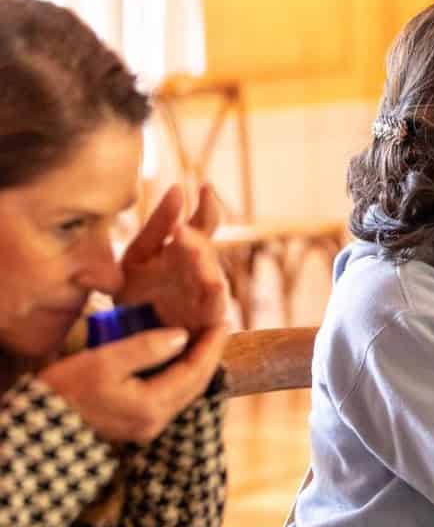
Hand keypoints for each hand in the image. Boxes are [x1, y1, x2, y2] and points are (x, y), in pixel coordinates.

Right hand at [40, 326, 226, 443]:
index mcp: (152, 406)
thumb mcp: (104, 360)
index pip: (195, 372)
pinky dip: (181, 375)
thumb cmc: (67, 388)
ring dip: (197, 365)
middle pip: (197, 385)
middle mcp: (157, 421)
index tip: (222, 319)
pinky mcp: (139, 423)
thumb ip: (145, 347)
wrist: (43, 425)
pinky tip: (180, 357)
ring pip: (186, 392)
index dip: (211, 345)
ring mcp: (149, 426)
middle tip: (218, 325)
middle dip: (210, 354)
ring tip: (204, 337)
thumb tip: (182, 336)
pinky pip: (172, 396)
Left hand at [117, 184, 228, 335]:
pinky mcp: (206, 322)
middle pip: (208, 251)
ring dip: (205, 265)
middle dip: (197, 240)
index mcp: (184, 251)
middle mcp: (199, 272)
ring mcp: (205, 297)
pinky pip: (216, 308)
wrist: (123, 340)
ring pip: (214, 276)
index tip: (204, 186)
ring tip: (192, 251)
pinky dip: (216, 297)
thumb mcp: (138, 256)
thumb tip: (177, 190)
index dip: (207, 206)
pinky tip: (214, 284)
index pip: (203, 224)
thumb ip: (156, 227)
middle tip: (182, 230)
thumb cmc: (134, 295)